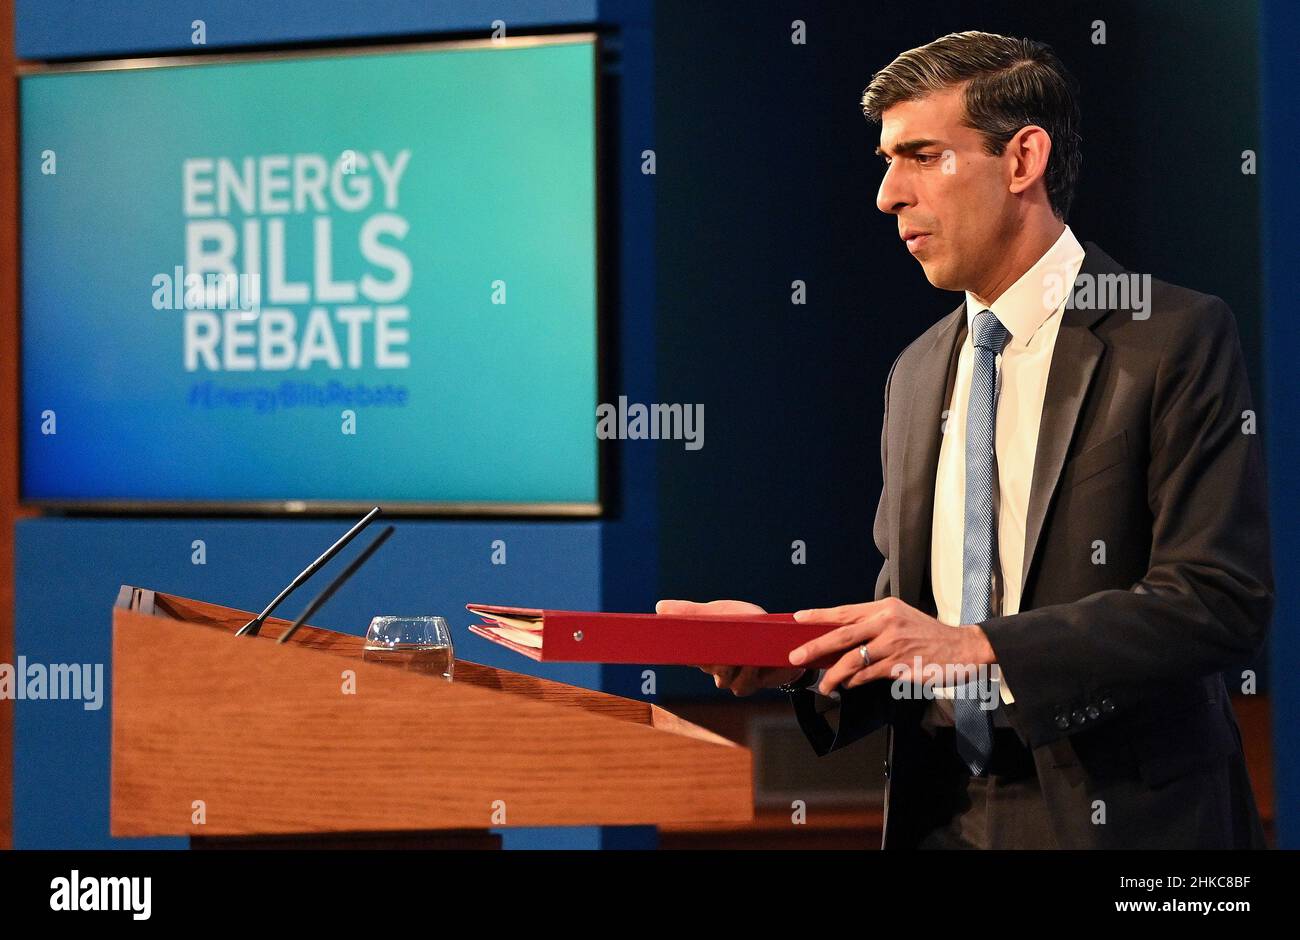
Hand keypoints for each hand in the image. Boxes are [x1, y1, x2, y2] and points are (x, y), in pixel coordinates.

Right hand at [655, 598, 804, 695]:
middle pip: (702, 665)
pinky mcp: (748, 685)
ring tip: (740, 654)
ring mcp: (730, 678)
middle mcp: (713, 665)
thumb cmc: (750, 624)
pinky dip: (747, 674)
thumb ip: (693, 612)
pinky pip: (741, 685)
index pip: (683, 651)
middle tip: (714, 648)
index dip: (674, 649)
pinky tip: (754, 663)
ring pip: (721, 679)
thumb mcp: (722, 612)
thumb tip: (659, 607)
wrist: (784, 639)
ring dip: (731, 666)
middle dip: (707, 658)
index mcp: (704, 646)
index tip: (667, 644)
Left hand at [788, 597, 994, 694]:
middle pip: (842, 635)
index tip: (797, 618)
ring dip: (833, 674)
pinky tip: (848, 685)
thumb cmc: (928, 634)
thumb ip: (873, 625)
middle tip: (795, 656)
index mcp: (884, 608)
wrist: (962, 648)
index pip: (845, 611)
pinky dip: (854, 681)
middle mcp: (886, 623)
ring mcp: (893, 645)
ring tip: (823, 684)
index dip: (819, 616)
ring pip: (853, 661)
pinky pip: (868, 675)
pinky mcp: (900, 666)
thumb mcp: (900, 618)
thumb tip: (841, 639)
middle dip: (815, 647)